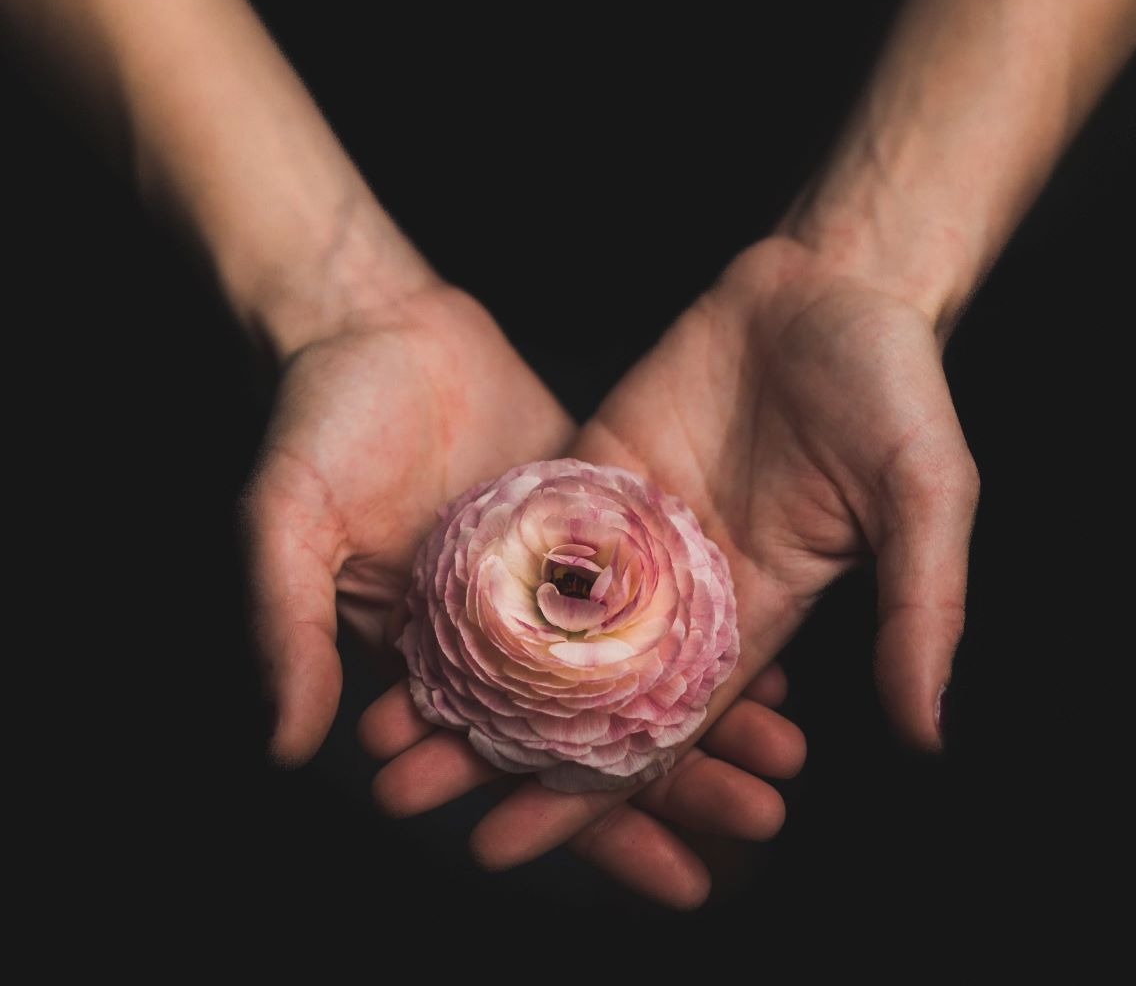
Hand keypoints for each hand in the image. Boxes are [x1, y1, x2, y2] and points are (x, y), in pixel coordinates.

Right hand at [251, 272, 805, 907]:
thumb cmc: (318, 420)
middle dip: (679, 788)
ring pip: (639, 666)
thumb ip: (285, 624)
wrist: (375, 322)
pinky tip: (774, 659)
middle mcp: (501, 629)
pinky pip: (656, 582)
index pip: (515, 767)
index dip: (588, 829)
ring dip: (708, 716)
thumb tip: (285, 744)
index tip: (678, 879)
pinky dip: (706, 625)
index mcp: (433, 656)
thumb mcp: (286, 519)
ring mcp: (551, 574)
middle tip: (759, 823)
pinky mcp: (590, 515)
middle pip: (597, 732)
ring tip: (783, 759)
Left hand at [422, 234, 976, 876]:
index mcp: (753, 612)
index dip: (585, 792)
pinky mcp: (598, 462)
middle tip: (403, 793)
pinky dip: (475, 567)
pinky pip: (531, 522)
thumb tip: (927, 731)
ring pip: (538, 612)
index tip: (503, 843)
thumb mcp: (926, 496)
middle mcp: (682, 584)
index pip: (657, 727)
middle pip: (577, 686)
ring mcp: (633, 523)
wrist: (831, 286)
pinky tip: (412, 604)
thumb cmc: (893, 387)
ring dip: (466, 665)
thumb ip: (921, 606)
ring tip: (385, 718)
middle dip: (498, 744)